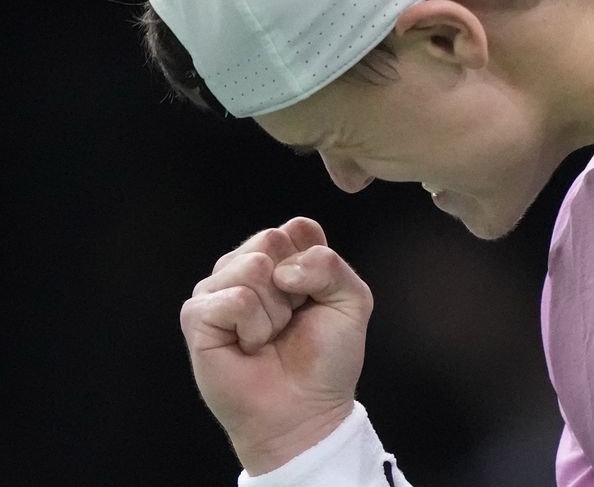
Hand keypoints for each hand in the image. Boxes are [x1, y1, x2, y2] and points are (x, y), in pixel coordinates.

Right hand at [180, 217, 372, 474]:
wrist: (305, 409)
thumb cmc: (326, 359)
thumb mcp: (352, 300)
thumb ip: (330, 265)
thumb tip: (282, 268)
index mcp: (282, 257)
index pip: (298, 227)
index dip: (315, 265)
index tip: (315, 300)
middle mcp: (246, 266)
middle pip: (271, 239)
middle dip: (295, 287)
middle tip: (291, 321)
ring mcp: (218, 288)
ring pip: (252, 266)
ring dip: (275, 311)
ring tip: (270, 336)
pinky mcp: (198, 315)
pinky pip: (235, 298)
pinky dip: (254, 327)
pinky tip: (250, 346)